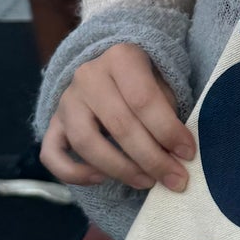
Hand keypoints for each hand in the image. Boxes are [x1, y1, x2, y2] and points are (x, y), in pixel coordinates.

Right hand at [40, 43, 193, 192]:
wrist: (112, 68)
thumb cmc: (146, 80)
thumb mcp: (163, 83)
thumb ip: (168, 112)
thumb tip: (177, 153)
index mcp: (120, 57)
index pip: (143, 99)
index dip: (168, 131)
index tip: (188, 153)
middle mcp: (88, 76)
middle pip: (119, 125)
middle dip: (151, 158)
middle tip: (174, 179)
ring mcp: (66, 100)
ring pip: (86, 142)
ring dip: (119, 169)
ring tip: (146, 182)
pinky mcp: (54, 123)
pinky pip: (51, 154)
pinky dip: (73, 173)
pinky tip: (101, 179)